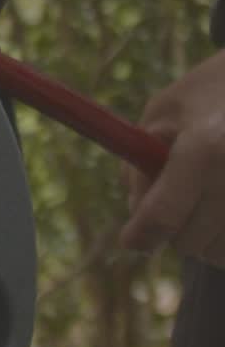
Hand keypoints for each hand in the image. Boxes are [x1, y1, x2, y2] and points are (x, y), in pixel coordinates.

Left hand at [120, 50, 224, 268]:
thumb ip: (140, 165)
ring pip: (220, 254)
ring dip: (207, 239)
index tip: (131, 240)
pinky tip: (222, 210)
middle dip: (174, 230)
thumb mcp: (163, 112)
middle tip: (177, 202)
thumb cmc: (211, 92)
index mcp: (205, 149)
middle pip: (191, 242)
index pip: (163, 215)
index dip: (141, 235)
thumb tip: (135, 214)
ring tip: (206, 199)